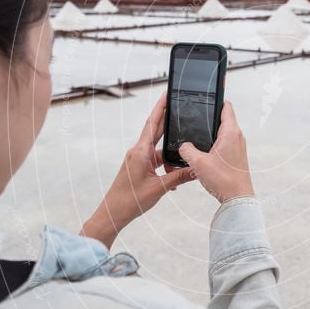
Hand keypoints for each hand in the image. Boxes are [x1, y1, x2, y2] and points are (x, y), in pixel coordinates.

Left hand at [81, 93, 193, 247]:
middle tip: (179, 108)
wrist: (113, 213)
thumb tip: (195, 169)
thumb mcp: (159, 188)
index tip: (166, 94)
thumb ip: (178, 178)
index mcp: (140, 152)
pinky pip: (156, 161)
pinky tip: (173, 178)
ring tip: (183, 166)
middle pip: (155, 131)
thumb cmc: (130, 201)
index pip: (152, 124)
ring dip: (170, 156)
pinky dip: (166, 166)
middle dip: (168, 121)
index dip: (160, 108)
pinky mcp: (138, 167)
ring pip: (159, 150)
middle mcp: (138, 152)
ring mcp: (137, 159)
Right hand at [178, 101, 254, 202]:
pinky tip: (203, 151)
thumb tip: (183, 146)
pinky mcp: (236, 156)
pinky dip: (214, 143)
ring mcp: (238, 147)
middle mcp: (237, 137)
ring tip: (198, 133)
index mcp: (230, 132)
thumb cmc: (223, 180)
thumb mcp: (198, 163)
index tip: (206, 96)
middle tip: (196, 116)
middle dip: (210, 116)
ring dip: (212, 131)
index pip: (226, 106)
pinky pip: (225, 143)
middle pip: (223, 118)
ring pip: (223, 132)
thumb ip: (187, 150)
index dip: (216, 99)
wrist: (237, 199)